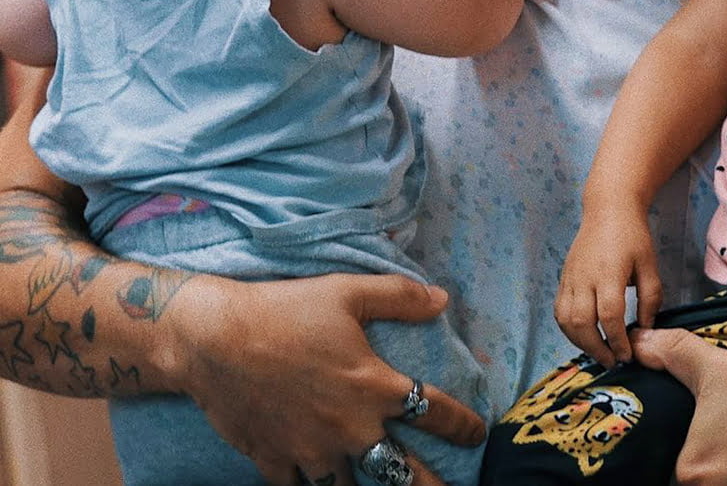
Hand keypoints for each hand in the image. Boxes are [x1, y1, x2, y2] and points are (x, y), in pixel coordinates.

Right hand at [168, 271, 484, 485]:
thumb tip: (442, 300)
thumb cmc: (286, 311)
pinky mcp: (276, 463)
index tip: (477, 432)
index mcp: (372, 386)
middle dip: (427, 485)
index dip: (460, 424)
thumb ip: (398, 297)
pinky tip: (321, 484)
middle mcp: (349, 428)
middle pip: (400, 472)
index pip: (432, 409)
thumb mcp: (348, 292)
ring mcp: (311, 452)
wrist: (216, 340)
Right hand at [554, 206, 661, 367]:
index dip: (617, 341)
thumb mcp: (650, 264)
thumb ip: (651, 299)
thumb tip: (645, 329)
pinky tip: (584, 336)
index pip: (609, 316)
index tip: (628, 355)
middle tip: (612, 361)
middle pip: (582, 322)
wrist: (608, 208)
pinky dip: (569, 329)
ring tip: (598, 351)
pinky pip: (559, 310)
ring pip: (566, 319)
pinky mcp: (563, 277)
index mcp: (609, 273)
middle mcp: (584, 276)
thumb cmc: (633, 235)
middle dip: (596, 348)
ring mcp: (570, 277)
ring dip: (580, 342)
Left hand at [631, 327, 726, 484]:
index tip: (701, 428)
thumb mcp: (718, 367)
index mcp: (691, 472)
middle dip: (705, 459)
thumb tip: (635, 340)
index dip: (681, 443)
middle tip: (725, 433)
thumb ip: (672, 350)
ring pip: (721, 484)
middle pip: (698, 478)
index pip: (669, 464)